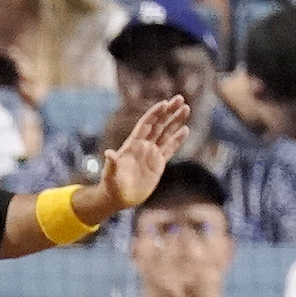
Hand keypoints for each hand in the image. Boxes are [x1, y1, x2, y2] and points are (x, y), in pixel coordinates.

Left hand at [93, 97, 189, 211]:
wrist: (117, 198)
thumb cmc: (111, 186)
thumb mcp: (110, 175)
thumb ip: (112, 164)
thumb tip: (109, 153)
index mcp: (132, 145)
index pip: (146, 124)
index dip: (155, 113)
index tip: (165, 103)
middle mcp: (143, 146)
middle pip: (159, 124)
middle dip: (169, 111)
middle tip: (180, 99)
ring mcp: (151, 154)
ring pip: (166, 134)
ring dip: (176, 121)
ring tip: (186, 108)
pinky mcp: (158, 164)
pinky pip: (170, 149)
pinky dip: (178, 140)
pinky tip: (186, 130)